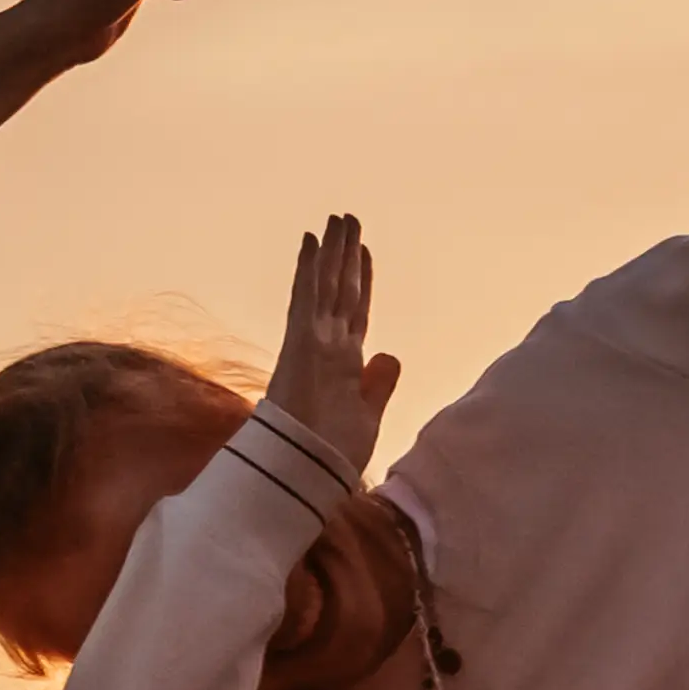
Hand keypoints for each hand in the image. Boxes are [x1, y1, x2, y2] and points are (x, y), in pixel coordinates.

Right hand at [266, 210, 398, 475]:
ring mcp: (313, 340)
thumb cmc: (332, 453)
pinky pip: (307, 295)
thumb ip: (379, 385)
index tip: (363, 254)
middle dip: (346, 255)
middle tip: (349, 220)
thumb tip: (388, 355)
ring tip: (338, 218)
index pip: (356, 311)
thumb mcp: (368, 415)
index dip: (361, 281)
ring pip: (326, 284)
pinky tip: (312, 239)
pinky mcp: (300, 340)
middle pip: (341, 289)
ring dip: (332, 250)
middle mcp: (329, 345)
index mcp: (346, 363)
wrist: (307, 471)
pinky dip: (310, 267)